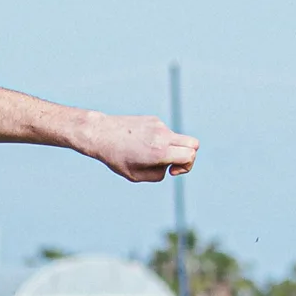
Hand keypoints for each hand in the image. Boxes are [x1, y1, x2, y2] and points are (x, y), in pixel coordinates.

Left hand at [78, 113, 198, 182]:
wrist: (101, 134)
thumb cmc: (117, 158)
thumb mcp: (136, 176)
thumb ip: (158, 174)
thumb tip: (169, 166)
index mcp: (159, 152)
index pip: (190, 155)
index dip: (186, 166)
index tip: (171, 171)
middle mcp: (163, 136)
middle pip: (194, 144)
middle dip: (189, 157)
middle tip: (171, 163)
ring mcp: (159, 125)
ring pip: (178, 139)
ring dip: (169, 148)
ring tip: (145, 152)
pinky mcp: (154, 119)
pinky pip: (165, 133)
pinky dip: (159, 140)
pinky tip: (140, 143)